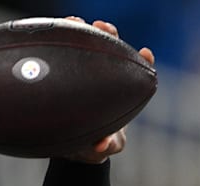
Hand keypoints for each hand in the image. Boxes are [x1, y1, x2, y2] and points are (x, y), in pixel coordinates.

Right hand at [58, 17, 155, 163]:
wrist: (69, 146)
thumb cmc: (93, 146)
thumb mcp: (101, 149)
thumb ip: (105, 147)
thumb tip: (102, 143)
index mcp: (119, 95)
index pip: (134, 73)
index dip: (143, 62)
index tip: (146, 53)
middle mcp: (103, 81)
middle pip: (111, 52)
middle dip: (110, 36)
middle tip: (105, 28)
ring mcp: (82, 75)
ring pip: (84, 46)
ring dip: (83, 31)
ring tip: (77, 22)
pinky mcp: (62, 74)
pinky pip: (58, 52)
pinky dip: (57, 39)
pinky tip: (53, 29)